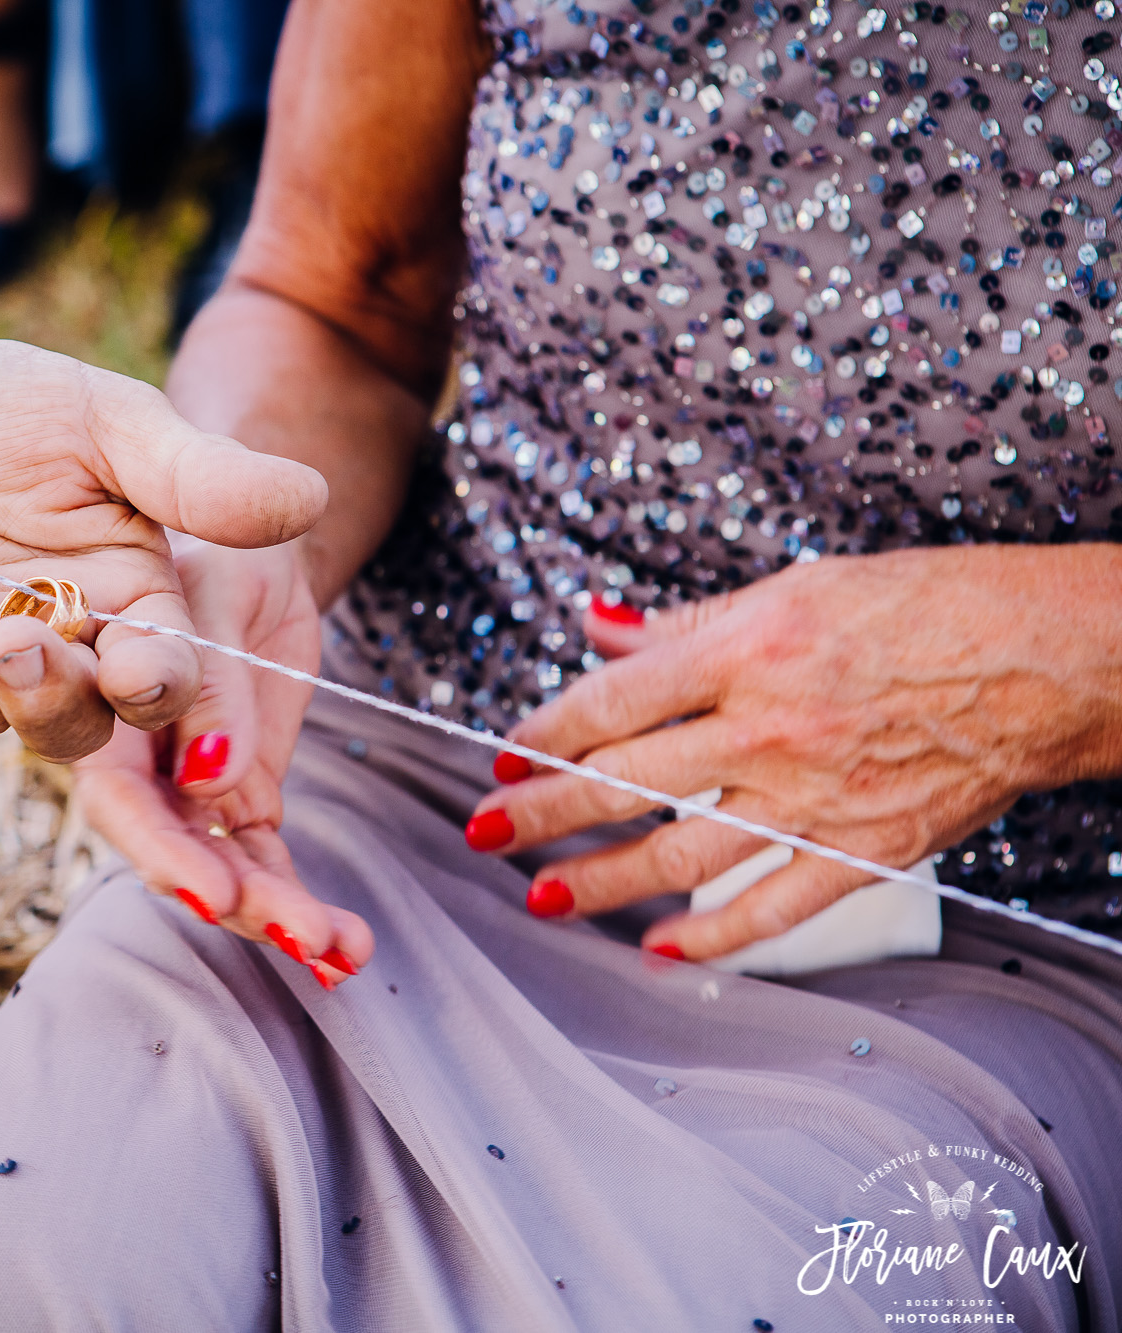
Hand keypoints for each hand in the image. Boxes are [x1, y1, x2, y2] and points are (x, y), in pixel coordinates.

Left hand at [0, 264, 326, 762]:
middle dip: (42, 694)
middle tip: (12, 640)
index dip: (160, 695)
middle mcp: (51, 660)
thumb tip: (309, 496)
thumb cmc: (4, 412)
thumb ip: (195, 473)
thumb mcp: (105, 422)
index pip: (160, 682)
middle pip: (66, 730)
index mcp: (127, 611)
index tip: (141, 671)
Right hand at [72, 540, 372, 985]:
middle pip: (174, 851)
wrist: (261, 548)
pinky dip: (304, 904)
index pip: (119, 796)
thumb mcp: (220, 593)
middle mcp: (138, 762)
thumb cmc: (222, 547)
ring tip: (343, 951)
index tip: (214, 893)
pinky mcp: (241, 797)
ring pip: (224, 868)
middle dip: (235, 900)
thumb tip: (213, 783)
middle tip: (302, 934)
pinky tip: (348, 948)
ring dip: (278, 915)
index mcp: (105, 704)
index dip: (161, 851)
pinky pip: (266, 862)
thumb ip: (211, 682)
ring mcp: (189, 789)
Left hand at [464, 545, 1121, 959]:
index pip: (612, 702)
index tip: (505, 758)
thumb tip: (598, 627)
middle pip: (625, 782)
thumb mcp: (796, 587)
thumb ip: (688, 621)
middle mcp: (771, 729)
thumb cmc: (926, 607)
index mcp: (748, 651)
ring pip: (681, 853)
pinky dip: (711, 936)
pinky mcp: (864, 848)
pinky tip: (658, 948)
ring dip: (601, 881)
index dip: (546, 735)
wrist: (1048, 660)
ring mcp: (817, 798)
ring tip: (543, 896)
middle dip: (543, 813)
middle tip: (485, 833)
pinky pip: (772, 908)